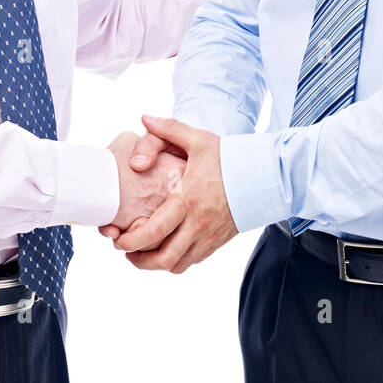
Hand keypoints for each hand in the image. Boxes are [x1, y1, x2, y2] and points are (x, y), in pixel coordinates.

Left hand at [111, 115, 237, 272]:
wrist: (264, 175)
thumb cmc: (230, 157)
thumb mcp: (199, 139)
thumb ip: (169, 128)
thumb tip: (144, 117)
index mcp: (187, 200)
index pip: (153, 232)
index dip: (130, 242)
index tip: (118, 239)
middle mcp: (197, 224)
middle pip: (162, 259)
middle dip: (138, 260)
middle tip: (125, 249)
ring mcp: (209, 236)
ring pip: (177, 265)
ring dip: (156, 263)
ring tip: (142, 252)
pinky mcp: (217, 242)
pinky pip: (191, 261)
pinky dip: (175, 261)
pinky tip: (166, 247)